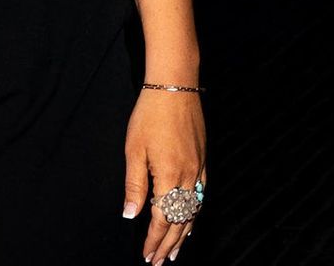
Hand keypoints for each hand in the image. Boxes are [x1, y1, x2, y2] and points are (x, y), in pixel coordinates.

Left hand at [124, 89, 206, 263]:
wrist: (175, 85)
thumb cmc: (150, 115)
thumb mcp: (134, 150)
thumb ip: (134, 186)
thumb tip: (130, 214)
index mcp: (169, 176)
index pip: (162, 219)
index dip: (153, 241)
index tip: (146, 256)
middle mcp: (189, 176)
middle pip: (181, 220)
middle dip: (169, 244)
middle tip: (159, 262)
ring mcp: (200, 167)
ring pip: (194, 210)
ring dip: (184, 232)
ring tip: (175, 250)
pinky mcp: (204, 158)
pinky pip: (202, 194)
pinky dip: (195, 212)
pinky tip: (191, 218)